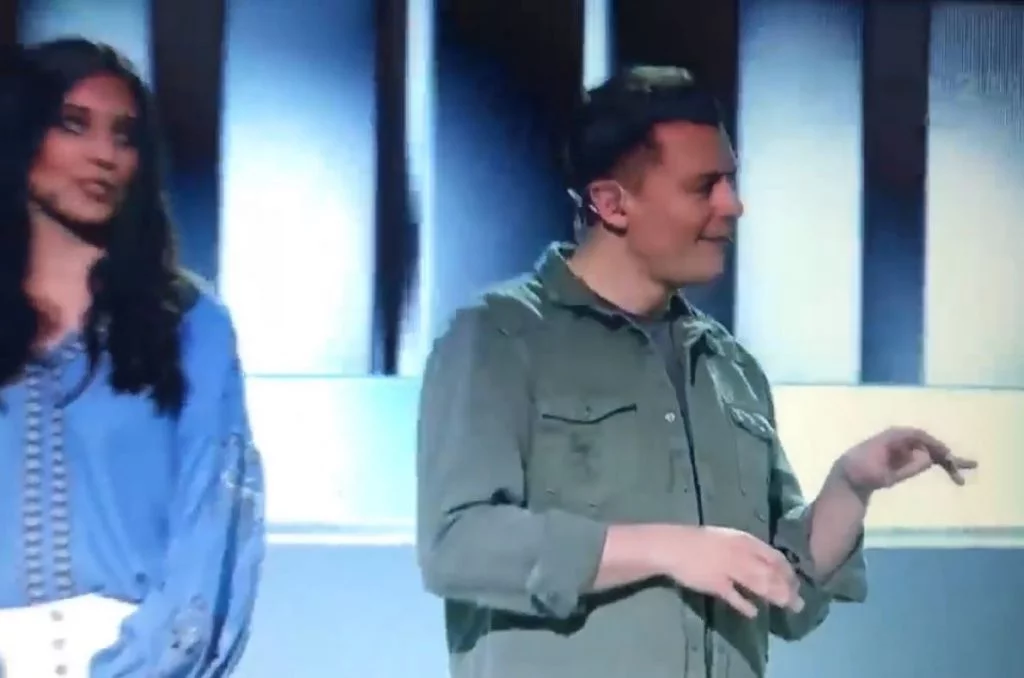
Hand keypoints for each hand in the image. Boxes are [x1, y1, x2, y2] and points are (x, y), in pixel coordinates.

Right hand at [655, 525, 803, 618]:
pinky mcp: (715, 584)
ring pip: (758, 584)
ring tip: (786, 606)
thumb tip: (769, 565)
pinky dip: (746, 605)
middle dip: (787, 588)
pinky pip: (735, 596)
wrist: (672, 546)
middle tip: (798, 602)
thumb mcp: (729, 539)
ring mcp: (728, 569)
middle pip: (770, 572)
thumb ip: (748, 551)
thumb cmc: (701, 541)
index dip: (788, 572)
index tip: (796, 584)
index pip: (775, 557)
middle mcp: (740, 554)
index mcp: (744, 540)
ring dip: (774, 596)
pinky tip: (754, 613)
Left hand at [838, 427, 976, 493]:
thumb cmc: (862, 472)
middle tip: (966, 466)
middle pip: (928, 444)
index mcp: (893, 437)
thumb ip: (906, 467)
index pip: (919, 436)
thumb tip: (929, 458)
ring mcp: (903, 448)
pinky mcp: (905, 457)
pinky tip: (953, 473)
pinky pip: (925, 459)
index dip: (934, 445)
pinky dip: (937, 464)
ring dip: (946, 462)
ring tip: (964, 472)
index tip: (948, 457)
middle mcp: (901, 440)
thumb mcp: (884, 475)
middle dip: (946, 454)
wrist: (849, 476)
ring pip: (930, 452)